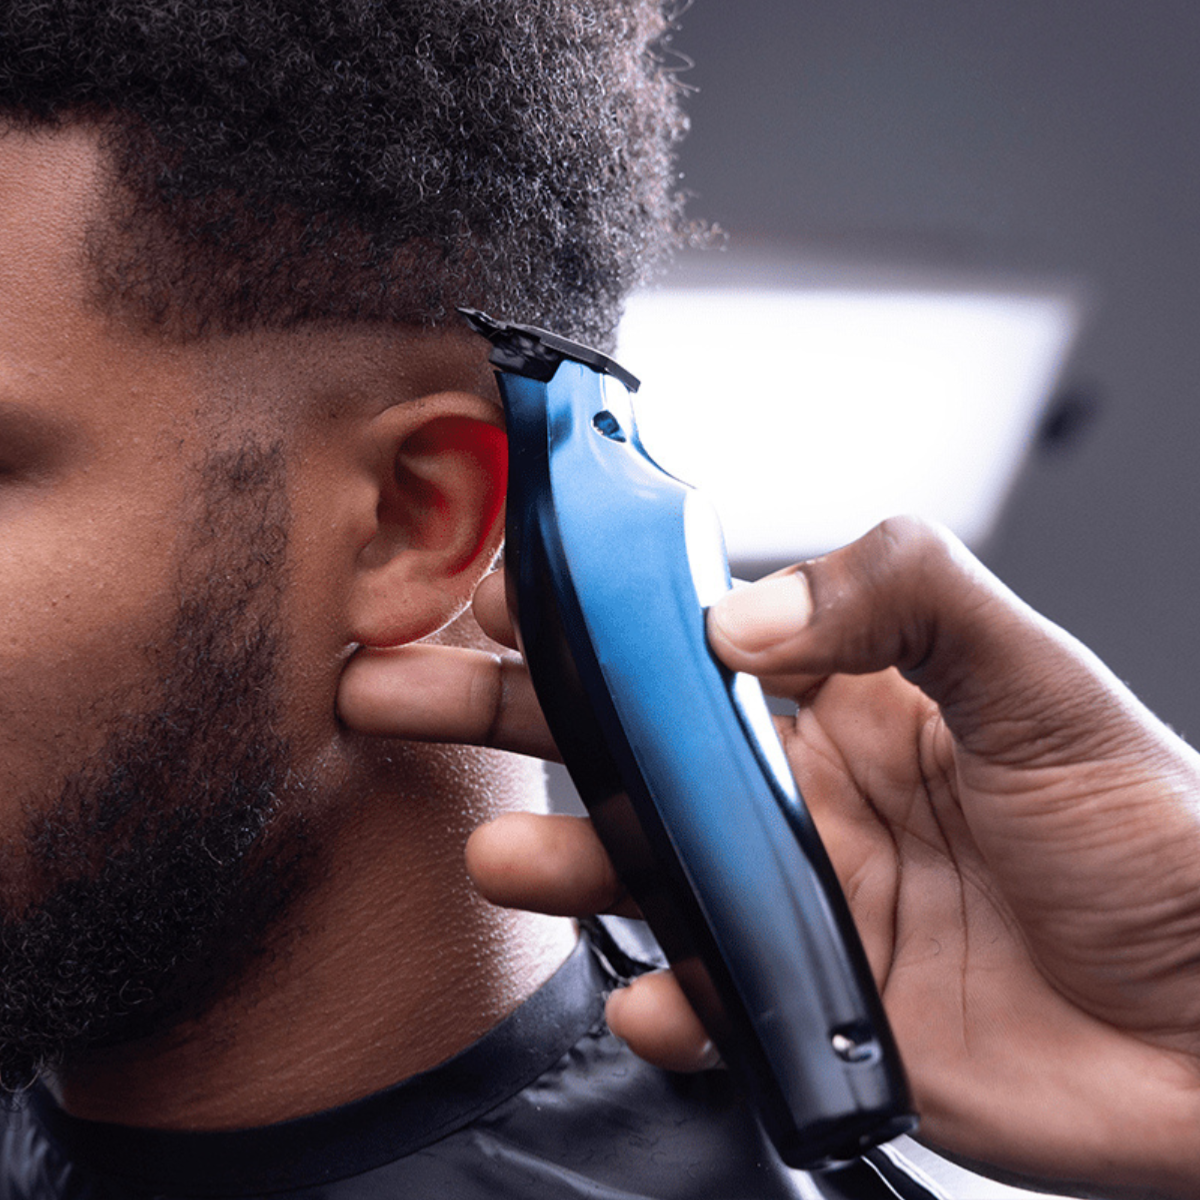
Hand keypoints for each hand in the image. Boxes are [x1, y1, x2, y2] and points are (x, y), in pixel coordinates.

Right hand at [339, 518, 1199, 1198]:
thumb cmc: (1158, 836)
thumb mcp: (1041, 677)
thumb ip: (899, 598)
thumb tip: (737, 616)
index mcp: (841, 691)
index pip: (679, 631)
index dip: (581, 605)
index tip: (491, 581)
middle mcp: (801, 788)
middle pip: (621, 741)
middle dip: (500, 710)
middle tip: (389, 688)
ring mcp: (800, 896)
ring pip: (643, 869)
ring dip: (564, 859)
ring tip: (500, 855)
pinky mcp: (816, 1002)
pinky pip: (710, 998)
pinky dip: (670, 1001)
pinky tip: (654, 997)